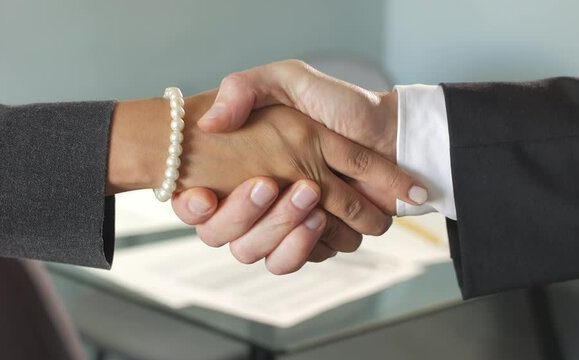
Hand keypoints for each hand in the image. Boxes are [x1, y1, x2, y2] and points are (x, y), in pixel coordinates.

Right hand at [107, 89, 419, 272]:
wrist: (388, 134)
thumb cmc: (339, 104)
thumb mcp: (288, 79)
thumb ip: (244, 88)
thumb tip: (209, 123)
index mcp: (237, 164)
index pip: (193, 200)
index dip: (190, 207)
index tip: (203, 196)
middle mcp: (251, 199)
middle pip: (220, 232)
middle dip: (243, 214)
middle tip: (269, 185)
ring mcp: (278, 222)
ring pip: (252, 251)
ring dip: (276, 232)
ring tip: (308, 208)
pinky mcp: (306, 240)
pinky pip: (289, 260)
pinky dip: (304, 247)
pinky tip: (320, 222)